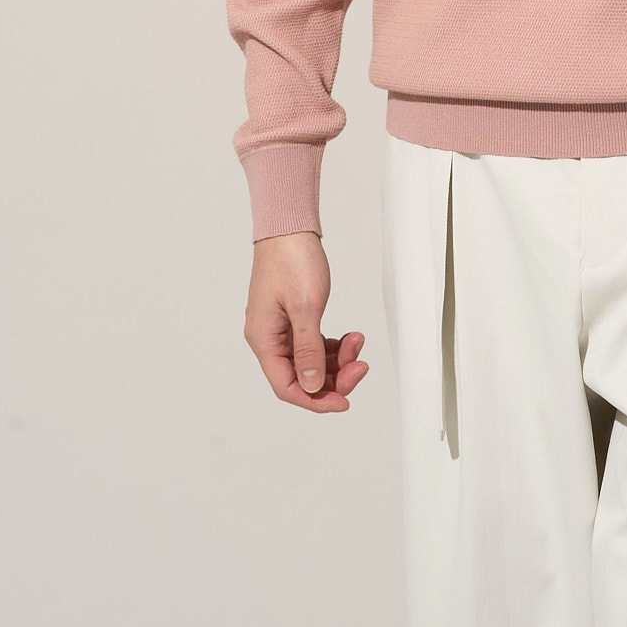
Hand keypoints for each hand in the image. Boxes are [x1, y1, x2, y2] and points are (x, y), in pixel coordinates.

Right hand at [244, 230, 370, 412]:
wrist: (289, 225)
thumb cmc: (293, 259)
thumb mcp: (306, 306)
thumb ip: (308, 349)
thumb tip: (311, 385)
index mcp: (264, 339)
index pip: (287, 386)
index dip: (316, 399)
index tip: (345, 400)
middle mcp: (269, 338)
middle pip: (301, 376)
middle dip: (333, 376)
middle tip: (361, 365)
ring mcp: (280, 327)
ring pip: (310, 360)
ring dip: (337, 359)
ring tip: (358, 341)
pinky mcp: (292, 316)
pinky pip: (313, 343)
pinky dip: (332, 344)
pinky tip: (349, 337)